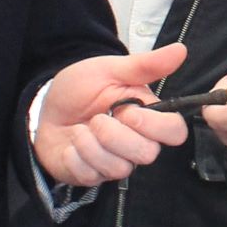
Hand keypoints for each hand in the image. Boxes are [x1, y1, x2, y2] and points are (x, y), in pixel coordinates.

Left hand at [34, 44, 192, 186]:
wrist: (45, 108)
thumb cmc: (81, 89)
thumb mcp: (109, 70)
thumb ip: (145, 65)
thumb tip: (181, 50)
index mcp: (147, 117)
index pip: (175, 132)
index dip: (156, 126)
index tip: (129, 112)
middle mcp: (136, 144)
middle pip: (148, 154)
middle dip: (116, 135)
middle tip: (97, 118)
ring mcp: (115, 163)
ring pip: (120, 168)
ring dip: (92, 146)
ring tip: (80, 129)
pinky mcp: (92, 176)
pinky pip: (91, 175)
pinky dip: (75, 157)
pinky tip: (70, 144)